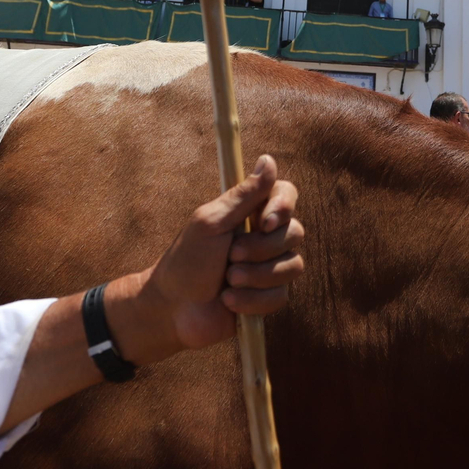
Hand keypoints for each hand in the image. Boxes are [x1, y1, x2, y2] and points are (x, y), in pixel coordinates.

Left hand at [108, 155, 304, 360]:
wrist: (173, 309)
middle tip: (230, 256)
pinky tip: (229, 301)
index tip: (264, 222)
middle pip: (295, 232)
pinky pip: (281, 296)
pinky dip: (252, 299)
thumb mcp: (211, 223)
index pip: (286, 194)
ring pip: (292, 266)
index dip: (283, 206)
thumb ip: (243, 194)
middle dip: (261, 249)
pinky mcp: (269, 296)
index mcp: (250, 212)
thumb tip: (269, 159)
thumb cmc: (186, 260)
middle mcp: (265, 237)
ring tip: (228, 281)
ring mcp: (270, 267)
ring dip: (256, 276)